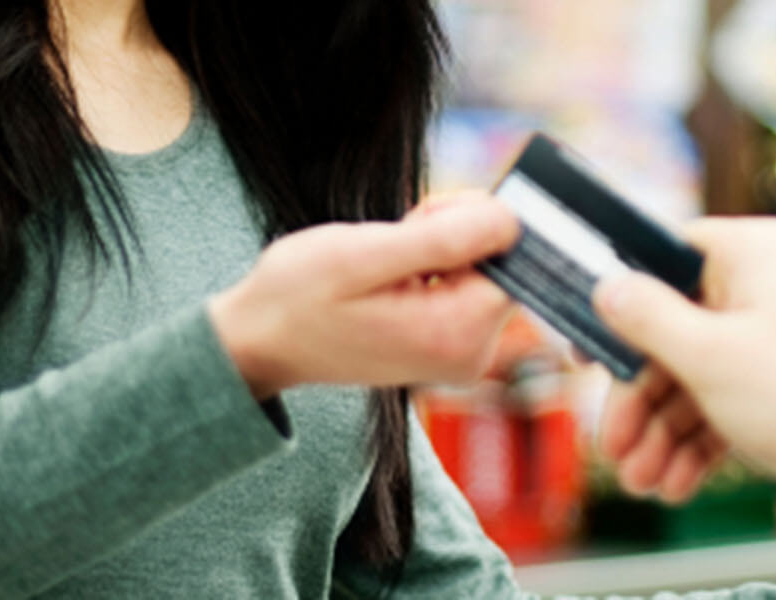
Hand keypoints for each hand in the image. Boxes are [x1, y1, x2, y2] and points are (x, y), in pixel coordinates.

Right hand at [210, 194, 518, 396]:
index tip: (420, 223)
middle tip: (398, 238)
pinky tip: (393, 273)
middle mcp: (471, 354)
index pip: (512, 255)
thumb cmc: (299, 296)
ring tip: (388, 259)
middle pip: (500, 261)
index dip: (469, 223)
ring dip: (440, 247)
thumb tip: (511, 222)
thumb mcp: (364, 254)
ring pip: (482, 267)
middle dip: (454, 233)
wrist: (263, 339)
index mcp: (456, 335)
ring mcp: (462, 353)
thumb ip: (443, 239)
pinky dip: (434, 264)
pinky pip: (464, 284)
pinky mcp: (450, 343)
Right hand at [592, 218, 775, 511]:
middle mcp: (770, 287)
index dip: (620, 305)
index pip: (666, 258)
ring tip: (645, 480)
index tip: (588, 349)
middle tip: (615, 445)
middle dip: (640, 399)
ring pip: (698, 377)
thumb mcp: (710, 356)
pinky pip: (728, 404)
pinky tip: (676, 482)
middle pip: (674, 332)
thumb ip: (648, 318)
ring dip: (664, 431)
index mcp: (755, 254)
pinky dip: (699, 441)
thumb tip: (608, 285)